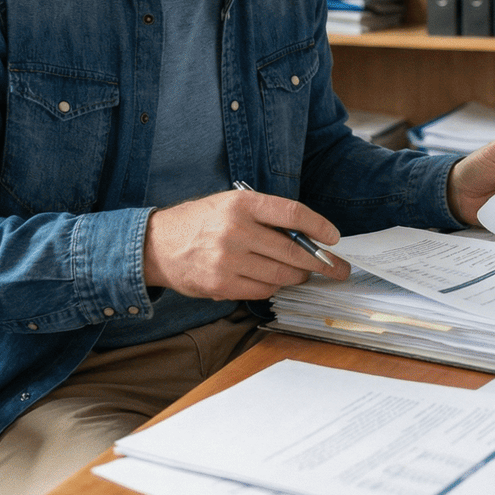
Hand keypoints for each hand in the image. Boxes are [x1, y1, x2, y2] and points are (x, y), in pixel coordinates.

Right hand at [142, 190, 348, 300]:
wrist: (157, 245)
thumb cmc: (200, 222)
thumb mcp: (230, 204)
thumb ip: (265, 217)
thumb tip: (307, 238)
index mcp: (241, 204)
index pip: (292, 213)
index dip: (319, 226)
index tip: (334, 237)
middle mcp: (236, 230)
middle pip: (293, 250)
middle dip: (321, 262)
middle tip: (337, 268)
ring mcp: (228, 260)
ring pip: (281, 275)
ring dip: (298, 276)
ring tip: (301, 273)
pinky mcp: (221, 285)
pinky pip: (263, 291)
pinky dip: (274, 287)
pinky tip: (272, 280)